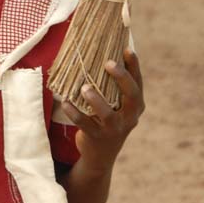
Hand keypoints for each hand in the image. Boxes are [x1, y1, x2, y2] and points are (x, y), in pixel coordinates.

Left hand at [62, 50, 144, 172]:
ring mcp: (114, 129)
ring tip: (84, 87)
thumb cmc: (107, 118)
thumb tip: (102, 51)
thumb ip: (113, 84)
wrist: (100, 154)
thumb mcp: (116, 103)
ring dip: (96, 100)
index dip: (134, 65)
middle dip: (122, 78)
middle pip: (132, 96)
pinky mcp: (97, 137)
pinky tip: (65, 101)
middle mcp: (130, 117)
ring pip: (108, 115)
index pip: (138, 82)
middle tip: (108, 63)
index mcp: (136, 105)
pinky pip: (85, 124)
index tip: (127, 48)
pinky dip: (74, 113)